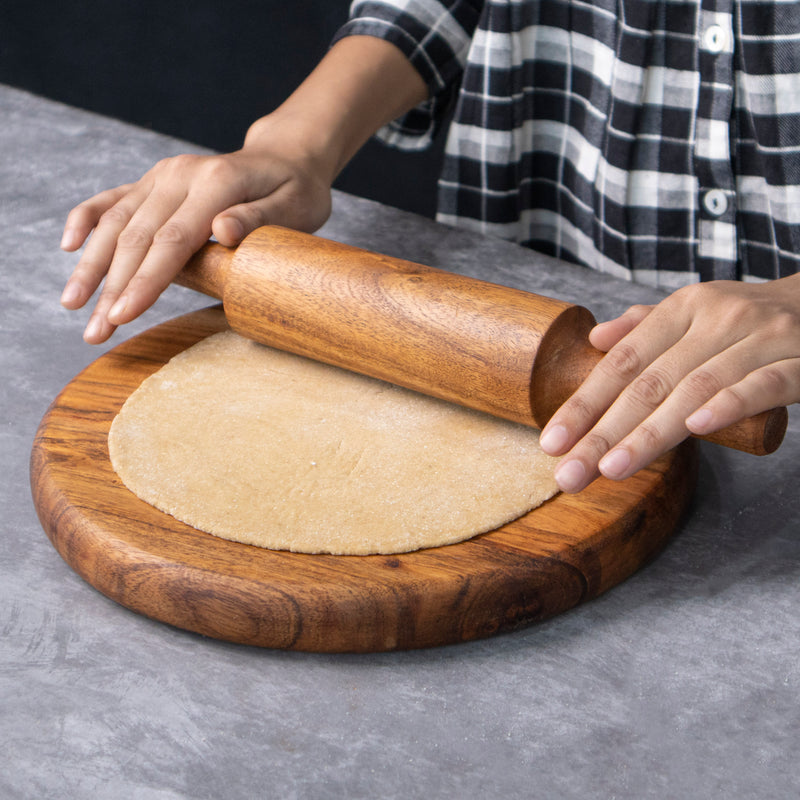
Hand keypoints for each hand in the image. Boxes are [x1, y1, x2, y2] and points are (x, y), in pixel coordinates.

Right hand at [60, 122, 332, 343]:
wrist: (286, 159)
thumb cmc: (296, 191)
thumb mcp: (295, 206)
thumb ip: (257, 218)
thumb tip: (222, 231)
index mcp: (216, 182)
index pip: (173, 240)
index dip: (146, 280)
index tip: (122, 315)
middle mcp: (181, 174)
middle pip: (137, 236)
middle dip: (112, 287)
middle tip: (94, 332)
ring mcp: (164, 175)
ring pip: (118, 222)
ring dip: (92, 265)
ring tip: (73, 305)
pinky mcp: (155, 181)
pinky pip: (114, 198)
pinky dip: (88, 219)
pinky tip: (69, 244)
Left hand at [539, 275, 799, 492]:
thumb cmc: (750, 320)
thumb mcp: (697, 312)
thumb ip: (646, 327)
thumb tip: (596, 339)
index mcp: (684, 308)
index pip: (623, 362)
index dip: (584, 402)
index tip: (552, 441)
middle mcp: (718, 319)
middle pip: (650, 383)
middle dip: (604, 432)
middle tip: (570, 472)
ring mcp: (761, 338)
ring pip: (696, 389)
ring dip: (651, 433)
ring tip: (612, 468)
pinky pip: (761, 386)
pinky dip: (729, 405)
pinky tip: (695, 430)